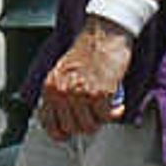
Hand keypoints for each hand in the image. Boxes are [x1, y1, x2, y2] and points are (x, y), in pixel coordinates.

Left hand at [37, 19, 133, 140]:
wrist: (103, 33)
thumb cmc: (87, 50)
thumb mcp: (63, 72)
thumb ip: (61, 94)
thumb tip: (65, 117)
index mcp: (50, 87)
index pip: (49, 123)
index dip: (62, 132)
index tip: (71, 131)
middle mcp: (62, 92)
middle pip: (71, 128)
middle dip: (85, 125)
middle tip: (94, 116)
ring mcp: (79, 94)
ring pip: (89, 126)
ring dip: (100, 120)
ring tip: (105, 109)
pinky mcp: (99, 93)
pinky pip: (106, 117)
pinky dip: (115, 114)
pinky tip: (117, 106)